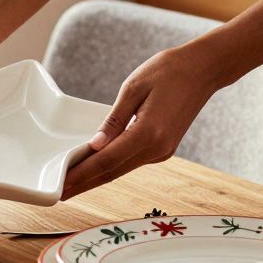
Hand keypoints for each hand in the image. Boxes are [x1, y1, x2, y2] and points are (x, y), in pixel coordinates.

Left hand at [61, 0, 262, 198]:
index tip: (61, 185)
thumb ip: (113, 120)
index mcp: (148, 133)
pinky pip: (132, 161)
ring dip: (97, 177)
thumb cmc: (168, 71)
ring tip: (72, 183)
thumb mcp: (133, 88)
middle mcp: (157, 149)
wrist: (204, 70)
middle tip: (59, 192)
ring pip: (122, 169)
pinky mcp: (164, 149)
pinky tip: (96, 167)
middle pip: (113, 172)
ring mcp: (162, 151)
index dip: (82, 175)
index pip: (106, 161)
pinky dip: (112, 166)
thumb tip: (95, 147)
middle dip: (85, 183)